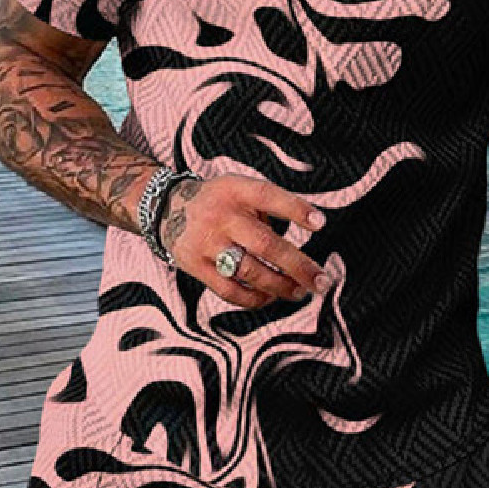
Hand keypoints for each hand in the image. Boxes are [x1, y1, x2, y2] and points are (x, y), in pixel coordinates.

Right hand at [157, 175, 330, 308]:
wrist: (166, 207)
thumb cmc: (218, 201)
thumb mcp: (239, 189)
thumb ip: (265, 210)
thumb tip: (298, 247)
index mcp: (235, 190)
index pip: (268, 196)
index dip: (295, 209)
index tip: (321, 223)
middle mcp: (221, 216)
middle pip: (265, 243)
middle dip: (298, 265)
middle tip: (321, 281)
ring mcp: (206, 242)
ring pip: (249, 271)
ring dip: (280, 286)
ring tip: (299, 291)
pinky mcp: (195, 265)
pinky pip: (229, 290)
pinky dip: (253, 298)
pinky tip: (270, 298)